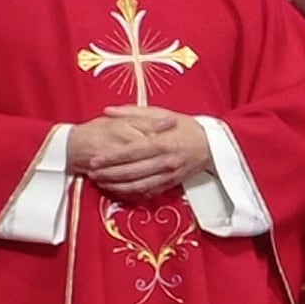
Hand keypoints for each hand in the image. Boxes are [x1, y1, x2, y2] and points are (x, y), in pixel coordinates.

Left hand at [67, 109, 199, 199]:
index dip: (111, 158)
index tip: (94, 160)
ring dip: (116, 186)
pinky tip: (117, 189)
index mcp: (162, 143)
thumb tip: (107, 110)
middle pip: (132, 172)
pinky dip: (131, 193)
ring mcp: (169, 175)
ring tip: (99, 182)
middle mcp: (165, 161)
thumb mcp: (162, 113)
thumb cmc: (185, 127)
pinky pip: (148, 192)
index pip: (131, 152)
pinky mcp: (171, 184)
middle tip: (91, 173)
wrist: (213, 145)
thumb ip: (133, 112)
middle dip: (108, 174)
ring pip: (138, 186)